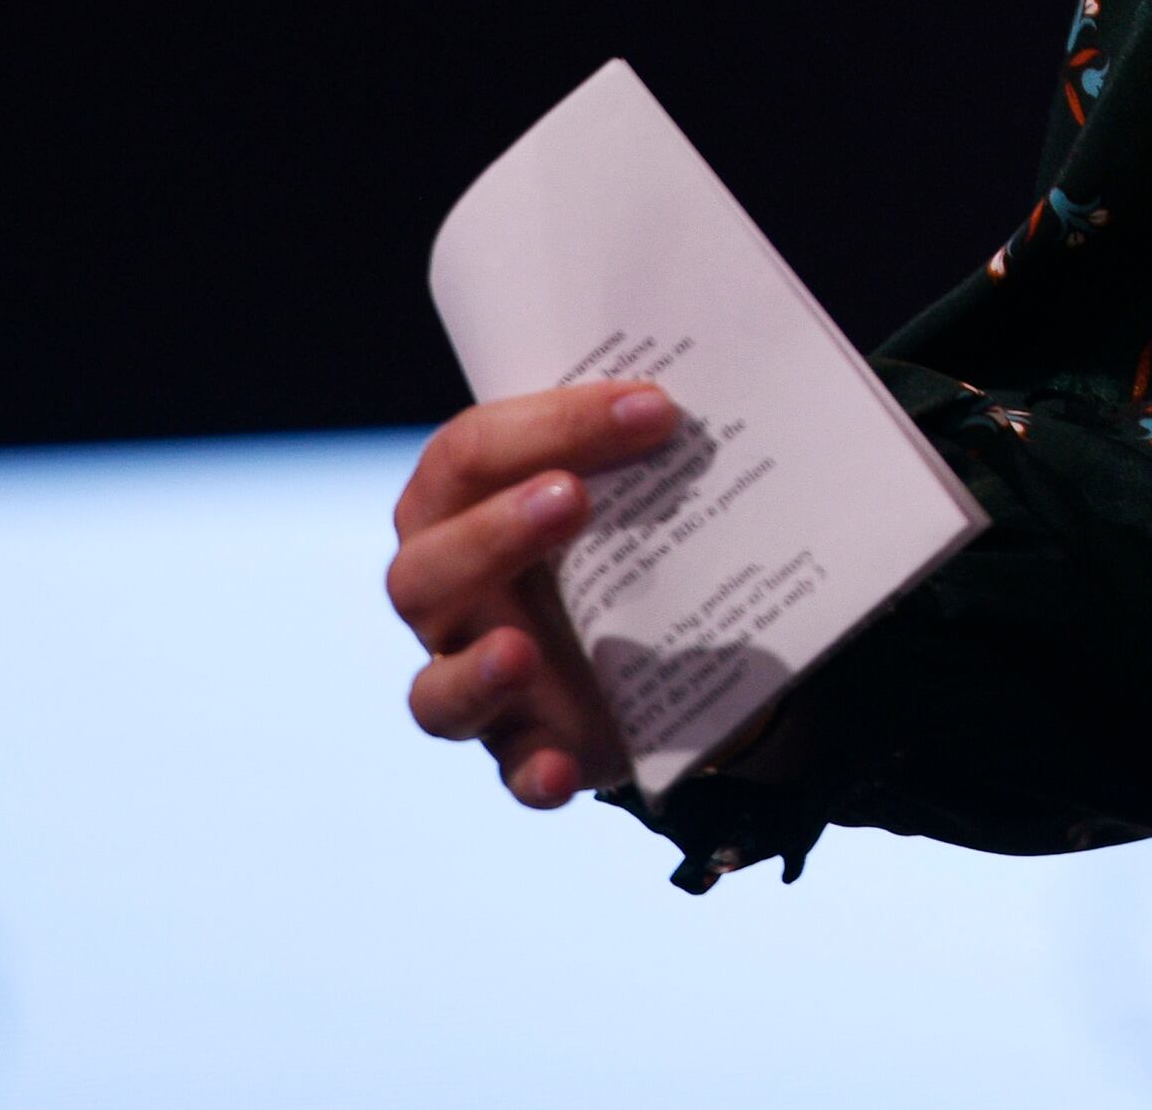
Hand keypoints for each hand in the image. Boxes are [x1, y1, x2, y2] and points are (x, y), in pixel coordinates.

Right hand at [386, 379, 671, 807]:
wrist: (648, 625)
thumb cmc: (618, 523)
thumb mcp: (625, 471)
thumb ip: (642, 429)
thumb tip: (725, 375)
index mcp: (457, 506)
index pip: (469, 454)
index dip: (551, 424)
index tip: (654, 407)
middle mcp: (447, 596)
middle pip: (426, 570)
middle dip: (496, 531)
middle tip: (576, 498)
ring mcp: (476, 678)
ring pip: (435, 692)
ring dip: (478, 669)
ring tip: (523, 651)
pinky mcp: (526, 746)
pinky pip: (510, 773)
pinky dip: (531, 775)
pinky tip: (560, 769)